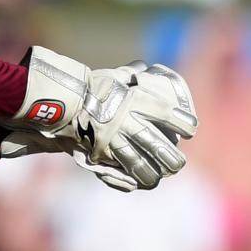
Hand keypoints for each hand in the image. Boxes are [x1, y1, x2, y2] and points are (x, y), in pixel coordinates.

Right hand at [3, 50, 199, 190]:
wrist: (59, 99)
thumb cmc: (90, 86)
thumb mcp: (113, 77)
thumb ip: (130, 75)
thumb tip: (144, 68)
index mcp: (134, 99)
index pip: (167, 112)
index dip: (182, 123)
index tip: (190, 130)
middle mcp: (126, 120)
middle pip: (156, 144)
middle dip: (171, 157)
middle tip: (178, 163)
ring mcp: (112, 138)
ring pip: (139, 162)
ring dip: (153, 172)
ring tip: (160, 176)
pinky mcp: (98, 150)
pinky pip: (118, 167)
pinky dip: (130, 177)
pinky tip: (140, 182)